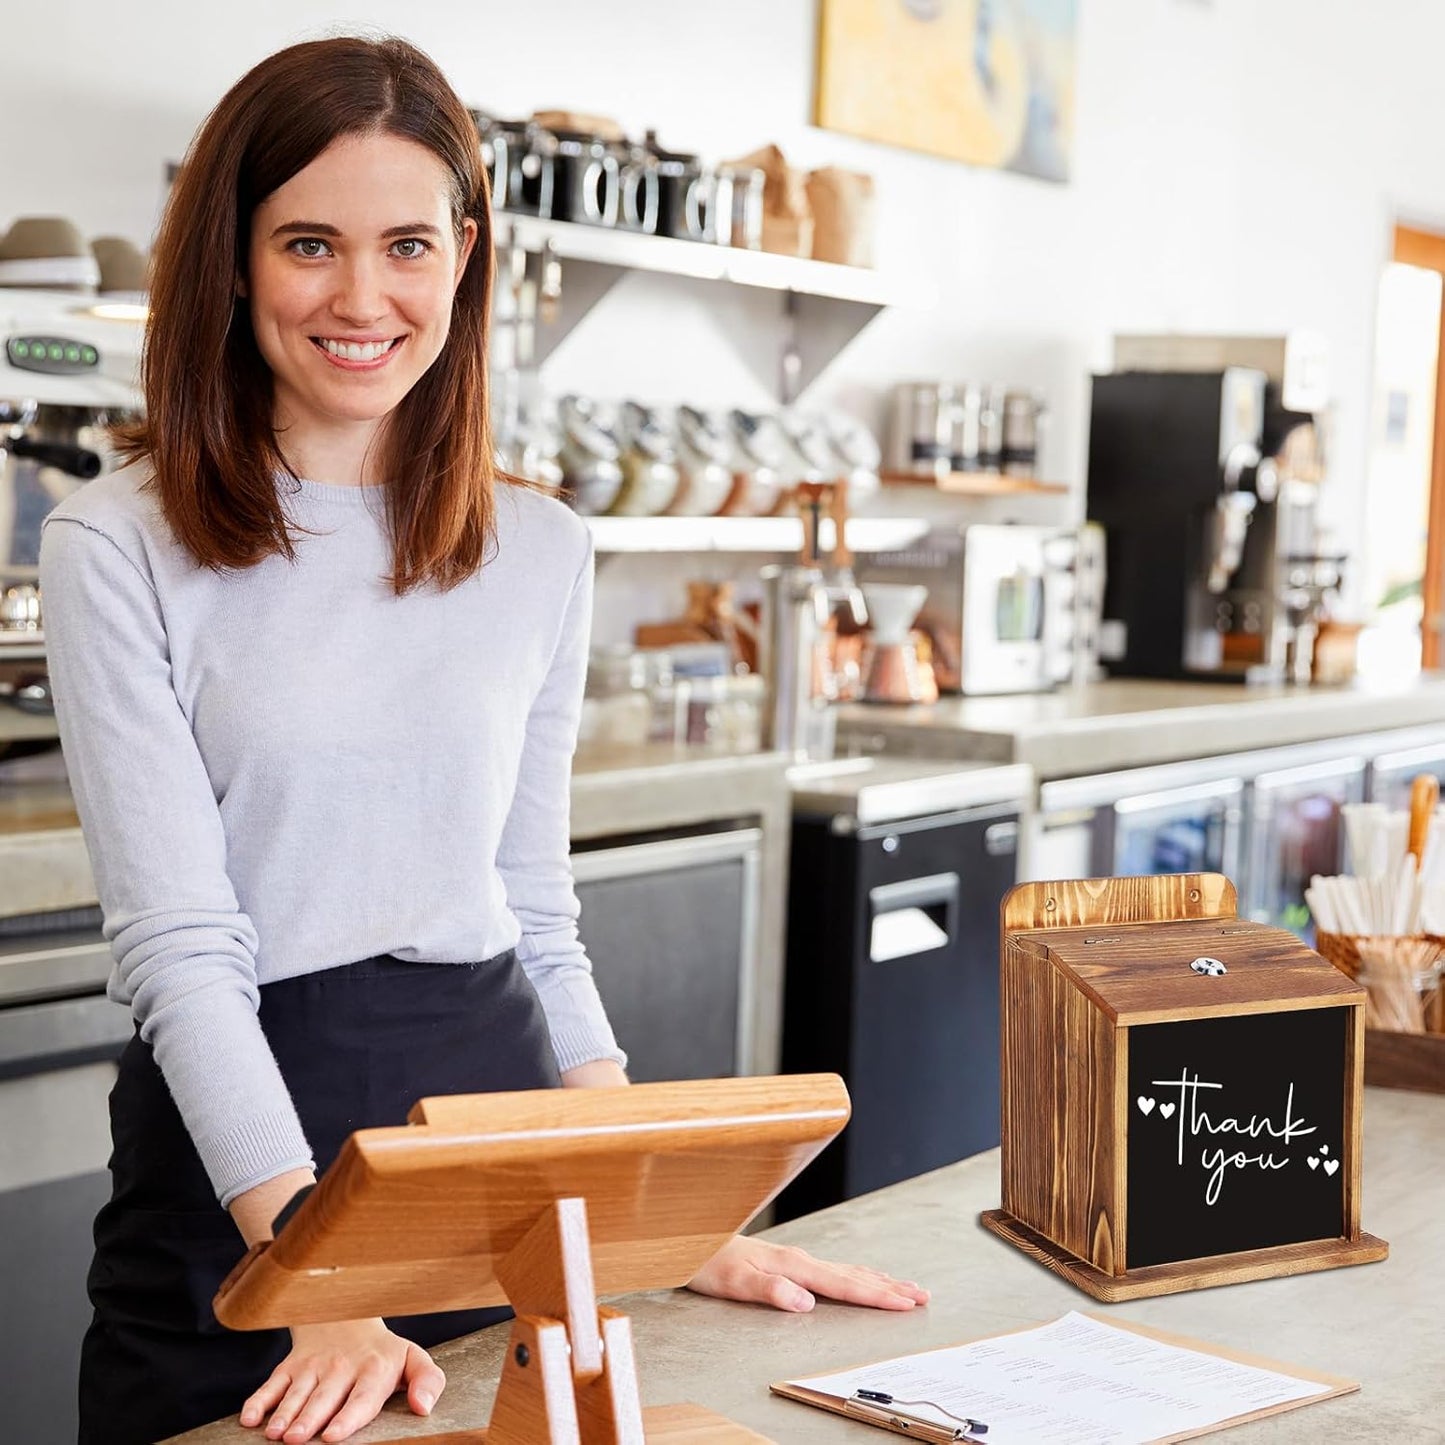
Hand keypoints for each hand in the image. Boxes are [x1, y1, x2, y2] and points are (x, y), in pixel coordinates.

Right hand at [239, 1317, 443, 1442]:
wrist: (346, 1316)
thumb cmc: (382, 1354)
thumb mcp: (412, 1359)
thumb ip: (428, 1381)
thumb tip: (423, 1407)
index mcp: (374, 1370)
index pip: (362, 1397)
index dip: (347, 1417)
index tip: (333, 1437)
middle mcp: (342, 1367)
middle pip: (324, 1398)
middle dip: (309, 1420)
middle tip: (296, 1440)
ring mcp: (313, 1366)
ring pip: (296, 1392)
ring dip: (284, 1414)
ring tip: (275, 1434)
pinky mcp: (291, 1366)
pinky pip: (272, 1383)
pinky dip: (259, 1401)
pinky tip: (249, 1419)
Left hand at [686, 1234, 928, 1312]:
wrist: (690, 1237)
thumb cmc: (709, 1261)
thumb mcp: (736, 1282)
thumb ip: (772, 1291)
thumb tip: (807, 1302)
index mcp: (794, 1265)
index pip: (844, 1284)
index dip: (878, 1296)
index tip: (907, 1304)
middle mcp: (800, 1259)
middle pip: (855, 1274)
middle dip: (890, 1287)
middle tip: (922, 1296)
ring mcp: (796, 1258)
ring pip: (848, 1270)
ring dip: (878, 1279)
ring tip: (904, 1286)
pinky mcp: (789, 1261)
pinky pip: (834, 1268)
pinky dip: (857, 1273)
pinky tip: (861, 1275)